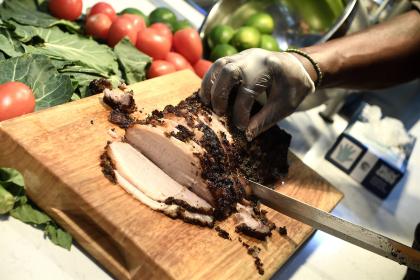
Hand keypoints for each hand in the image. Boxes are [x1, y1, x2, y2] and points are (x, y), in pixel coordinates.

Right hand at [199, 48, 314, 139]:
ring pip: (220, 65)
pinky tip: (208, 94)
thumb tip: (246, 135)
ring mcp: (244, 55)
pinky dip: (210, 79)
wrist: (298, 66)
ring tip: (206, 103)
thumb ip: (264, 120)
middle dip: (220, 95)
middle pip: (229, 72)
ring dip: (209, 85)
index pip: (248, 91)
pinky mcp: (237, 57)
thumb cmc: (293, 87)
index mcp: (270, 69)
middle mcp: (254, 58)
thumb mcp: (284, 106)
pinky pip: (218, 65)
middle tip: (219, 113)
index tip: (241, 127)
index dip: (241, 111)